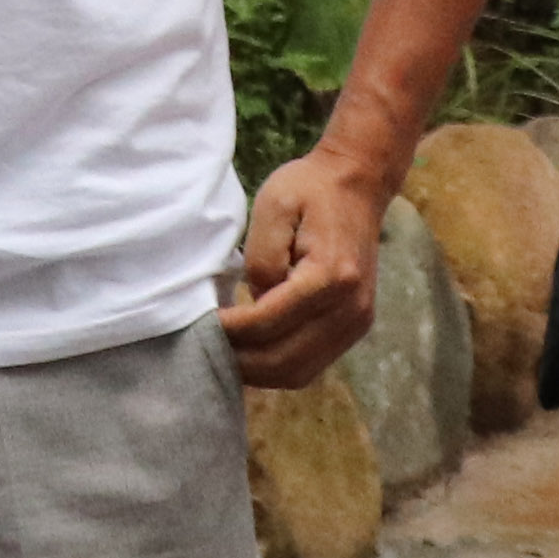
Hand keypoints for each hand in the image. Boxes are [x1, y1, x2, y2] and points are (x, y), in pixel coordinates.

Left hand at [221, 146, 384, 386]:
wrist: (358, 184)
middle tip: (205, 347)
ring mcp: (357, 322)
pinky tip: (251, 351)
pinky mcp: (355, 327)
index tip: (200, 325)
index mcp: (330, 276)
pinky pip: (311, 365)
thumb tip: (253, 305)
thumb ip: (261, 261)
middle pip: (284, 361)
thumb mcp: (272, 207)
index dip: (230, 331)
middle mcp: (350, 308)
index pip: (268, 322)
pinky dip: (277, 367)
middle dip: (240, 360)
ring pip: (298, 373)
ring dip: (257, 372)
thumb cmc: (310, 189)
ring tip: (226, 353)